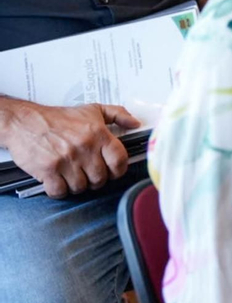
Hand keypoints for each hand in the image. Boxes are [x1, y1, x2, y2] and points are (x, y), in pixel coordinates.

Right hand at [0, 100, 139, 197]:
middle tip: (89, 173)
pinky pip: (60, 191)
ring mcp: (66, 160)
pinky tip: (59, 181)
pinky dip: (60, 190)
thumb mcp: (92, 110)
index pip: (120, 160)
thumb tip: (134, 123)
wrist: (25, 122)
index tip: (114, 171)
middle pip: (100, 178)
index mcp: (98, 134)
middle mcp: (84, 147)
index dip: (119, 170)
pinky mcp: (48, 170)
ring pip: (81, 187)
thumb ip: (118, 114)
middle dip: (96, 179)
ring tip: (73, 175)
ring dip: (78, 185)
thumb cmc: (58, 118)